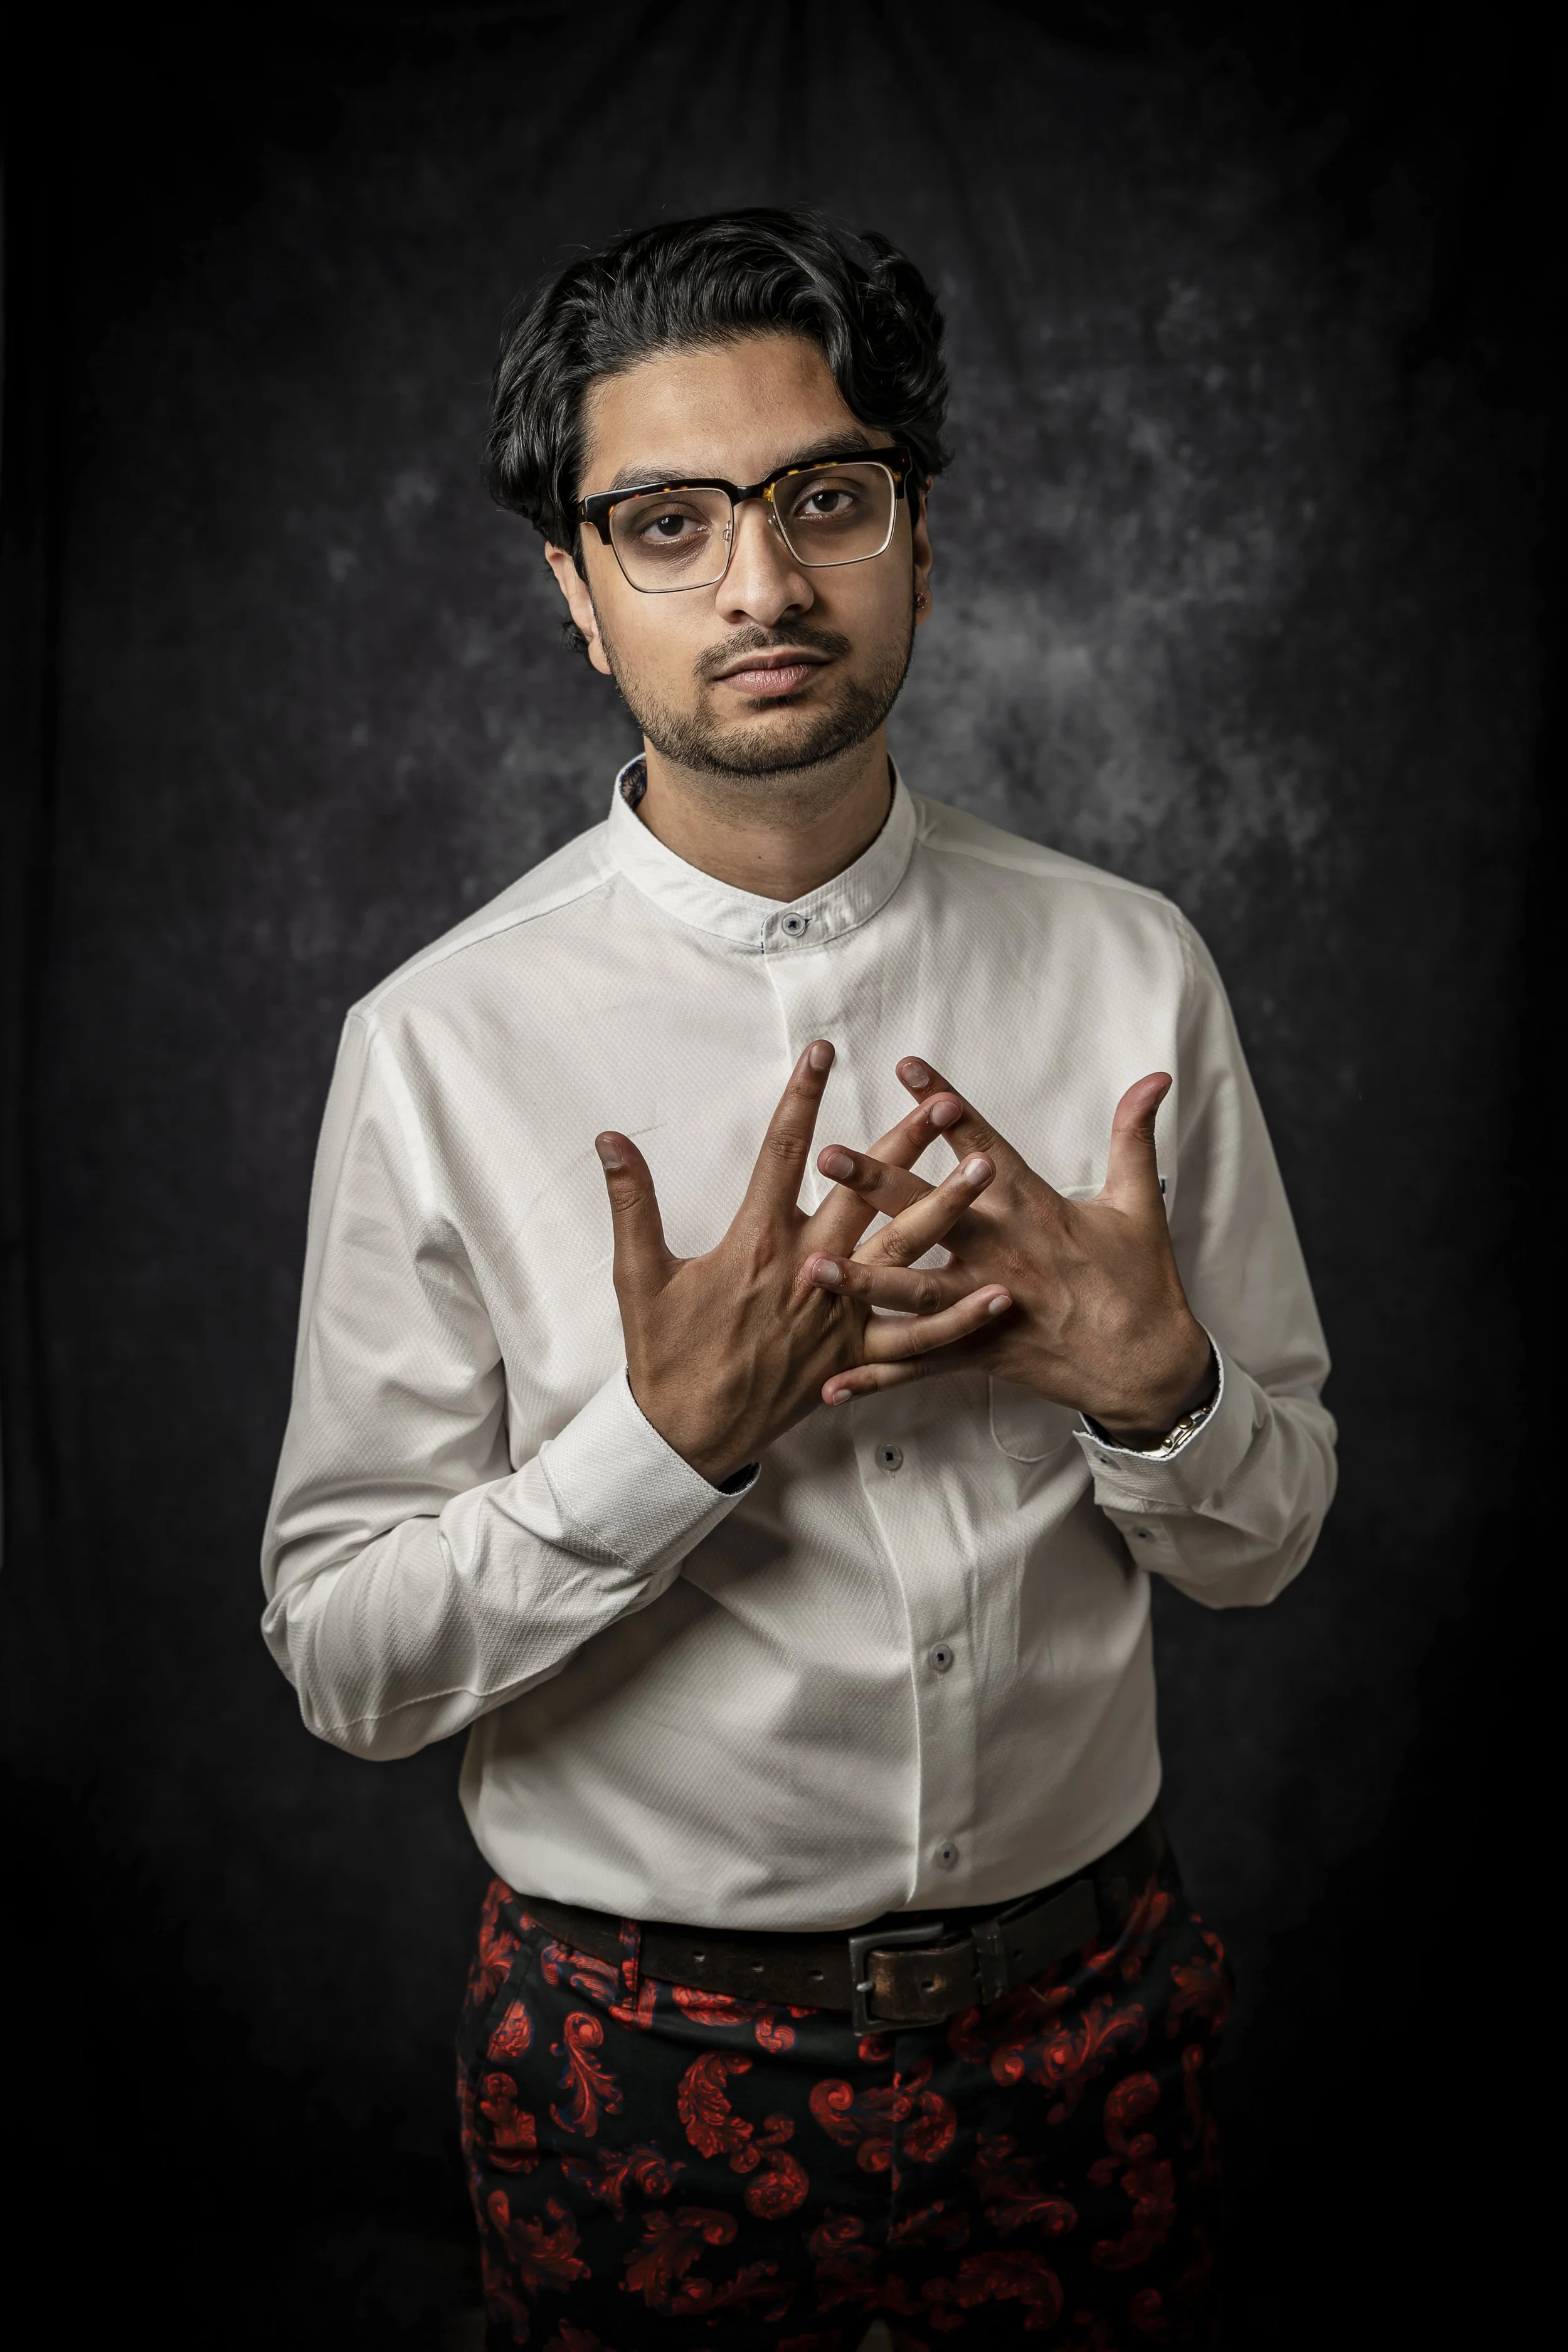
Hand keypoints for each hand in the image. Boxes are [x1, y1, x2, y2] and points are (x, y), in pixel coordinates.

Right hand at [595, 1043, 1012, 1483]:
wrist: (686, 1433)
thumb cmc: (664, 1353)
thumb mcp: (639, 1275)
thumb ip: (632, 1203)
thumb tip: (610, 1139)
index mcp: (757, 1244)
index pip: (783, 1154)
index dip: (803, 1098)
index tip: (823, 1052)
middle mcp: (808, 1272)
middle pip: (864, 1193)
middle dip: (904, 1142)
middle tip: (941, 1101)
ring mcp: (838, 1315)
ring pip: (904, 1253)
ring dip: (947, 1208)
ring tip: (986, 1168)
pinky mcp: (856, 1356)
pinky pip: (917, 1339)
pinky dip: (959, 1318)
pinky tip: (1000, 1293)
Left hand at [805, 1058, 1214, 1446]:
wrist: (1151, 1368)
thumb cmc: (1142, 1282)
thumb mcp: (1140, 1203)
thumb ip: (1134, 1136)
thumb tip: (1154, 1077)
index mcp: (1035, 1209)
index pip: (983, 1145)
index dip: (945, 1103)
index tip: (906, 1066)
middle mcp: (1003, 1253)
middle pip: (931, 1211)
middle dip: (877, 1182)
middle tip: (828, 1156)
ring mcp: (988, 1305)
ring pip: (916, 1290)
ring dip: (863, 1279)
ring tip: (813, 1266)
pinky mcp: (982, 1353)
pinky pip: (921, 1366)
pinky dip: (877, 1376)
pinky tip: (830, 1383)